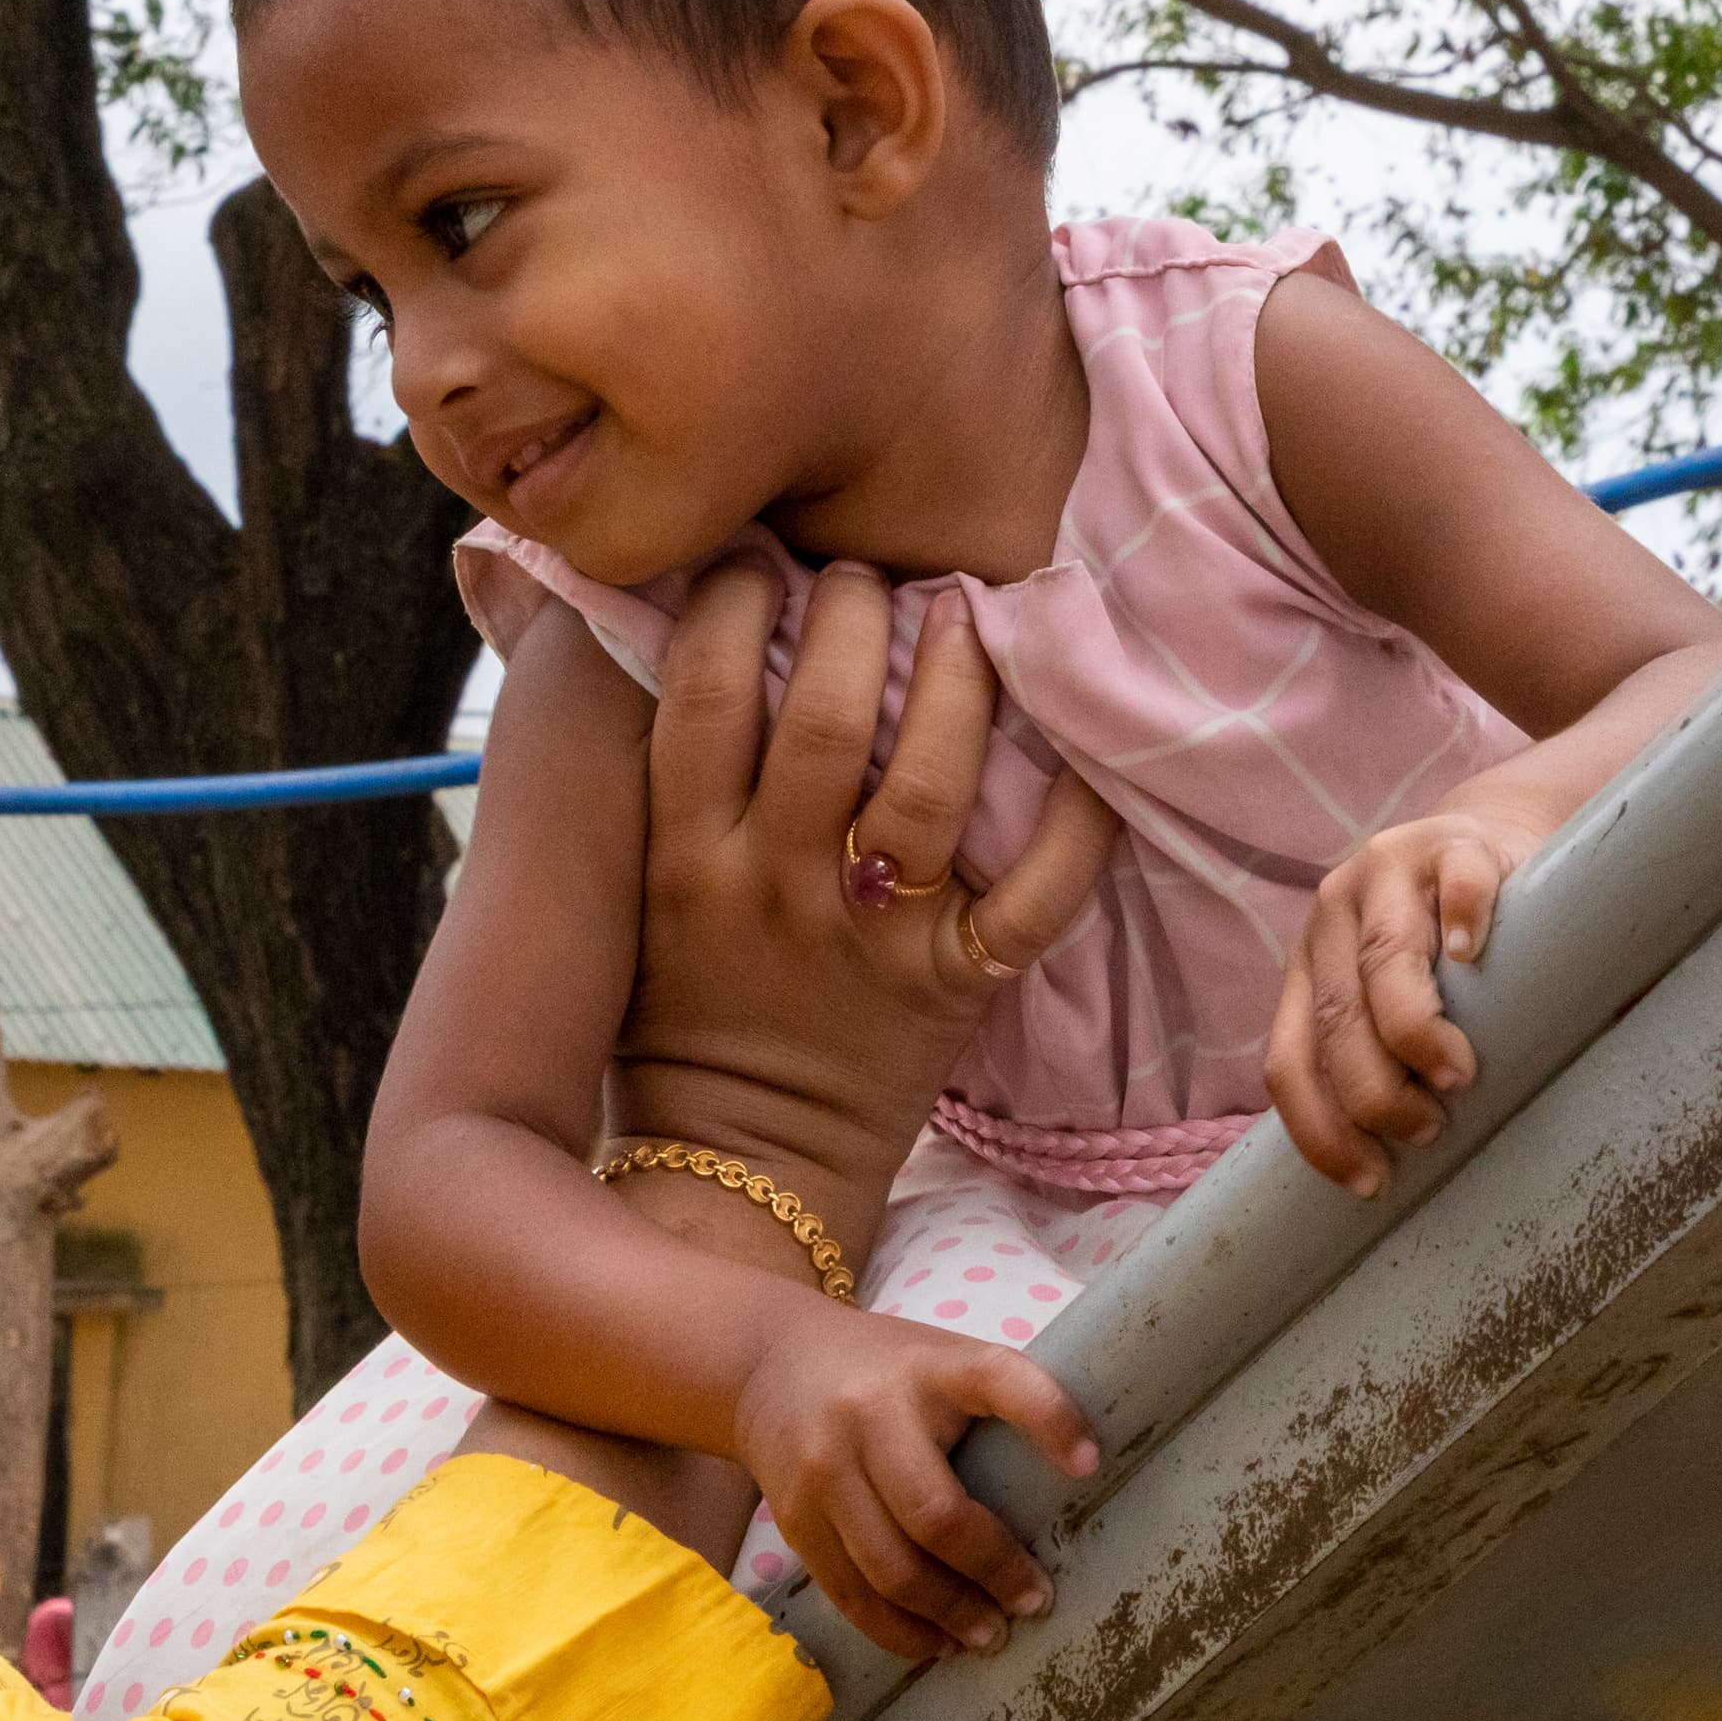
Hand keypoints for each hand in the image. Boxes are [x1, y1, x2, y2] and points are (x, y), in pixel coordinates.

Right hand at [615, 554, 1118, 1164]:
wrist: (739, 1161)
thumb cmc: (683, 1008)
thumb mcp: (639, 892)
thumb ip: (658, 779)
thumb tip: (652, 630)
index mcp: (684, 857)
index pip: (704, 695)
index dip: (734, 602)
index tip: (757, 558)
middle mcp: (775, 887)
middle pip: (827, 718)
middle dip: (858, 615)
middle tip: (870, 575)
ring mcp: (872, 936)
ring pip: (932, 785)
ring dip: (961, 681)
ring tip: (966, 614)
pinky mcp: (953, 985)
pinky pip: (1038, 897)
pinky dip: (1079, 825)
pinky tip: (1082, 756)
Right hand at [736, 1301, 1100, 1662]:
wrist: (767, 1365)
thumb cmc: (886, 1371)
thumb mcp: (939, 1360)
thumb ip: (991, 1402)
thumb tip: (1081, 1481)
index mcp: (926, 1368)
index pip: (993, 1379)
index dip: (1046, 1417)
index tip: (1090, 1464)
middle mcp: (868, 1415)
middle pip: (935, 1513)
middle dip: (994, 1569)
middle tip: (1034, 1601)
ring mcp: (823, 1470)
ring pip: (890, 1568)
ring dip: (950, 1614)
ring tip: (991, 1635)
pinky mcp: (794, 1518)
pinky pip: (850, 1593)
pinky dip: (899, 1631)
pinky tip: (937, 1644)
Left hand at [1264, 806, 1545, 1195]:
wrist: (1488, 840)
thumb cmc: (1444, 949)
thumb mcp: (1387, 996)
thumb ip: (1373, 1054)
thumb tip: (1389, 1171)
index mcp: (1306, 965)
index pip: (1287, 1059)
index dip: (1317, 1129)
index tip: (1368, 1183)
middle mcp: (1331, 916)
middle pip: (1336, 1018)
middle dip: (1373, 1091)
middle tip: (1424, 1130)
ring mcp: (1390, 871)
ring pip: (1383, 957)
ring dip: (1413, 1028)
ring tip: (1455, 1077)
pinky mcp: (1455, 843)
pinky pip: (1456, 883)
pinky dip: (1464, 919)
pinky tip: (1477, 957)